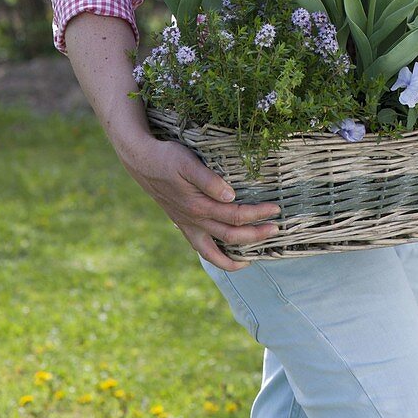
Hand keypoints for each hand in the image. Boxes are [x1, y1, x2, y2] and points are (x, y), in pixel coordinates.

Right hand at [119, 134, 279, 270]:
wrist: (140, 160)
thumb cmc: (166, 158)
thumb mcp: (187, 162)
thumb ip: (209, 180)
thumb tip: (231, 196)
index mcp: (198, 207)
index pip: (236, 216)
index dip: (257, 214)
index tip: (275, 209)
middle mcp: (193, 221)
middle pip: (230, 236)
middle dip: (255, 236)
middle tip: (276, 229)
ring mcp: (187, 225)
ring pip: (213, 252)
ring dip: (234, 257)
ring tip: (252, 259)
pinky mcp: (182, 223)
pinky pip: (201, 248)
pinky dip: (215, 256)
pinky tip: (225, 253)